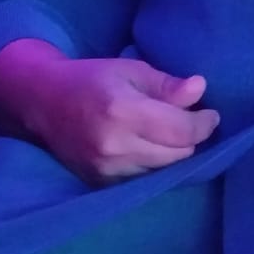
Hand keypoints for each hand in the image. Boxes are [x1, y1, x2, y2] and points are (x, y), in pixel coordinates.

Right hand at [34, 57, 219, 184]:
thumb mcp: (130, 69)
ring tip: (168, 134)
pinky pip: (144, 180)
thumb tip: (200, 90)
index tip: (210, 113)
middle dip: (190, 138)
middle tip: (190, 121)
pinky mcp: (101, 184)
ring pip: (164, 171)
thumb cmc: (90, 78)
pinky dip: (153, 166)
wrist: (43, 101)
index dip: (203, 123)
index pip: (182, 131)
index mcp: (122, 110)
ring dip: (173, 154)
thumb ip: (165, 84)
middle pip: (178, 154)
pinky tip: (149, 148)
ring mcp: (106, 169)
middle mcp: (115, 145)